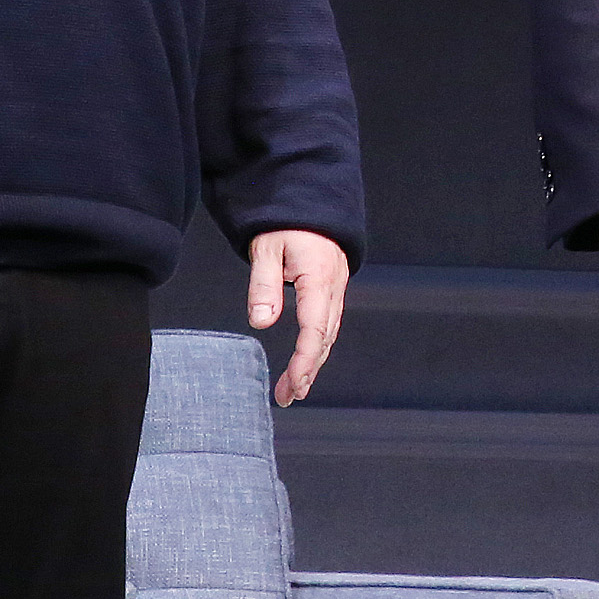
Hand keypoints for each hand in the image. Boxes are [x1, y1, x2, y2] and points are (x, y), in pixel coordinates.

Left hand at [248, 229, 351, 407]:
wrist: (310, 200)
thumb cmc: (287, 221)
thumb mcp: (266, 249)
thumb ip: (264, 286)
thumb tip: (262, 322)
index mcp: (319, 277)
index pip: (315, 328)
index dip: (305, 361)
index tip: (293, 385)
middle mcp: (333, 287)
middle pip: (324, 338)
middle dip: (307, 371)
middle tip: (287, 397)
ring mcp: (336, 288)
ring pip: (328, 334)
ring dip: (312, 363)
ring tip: (293, 389)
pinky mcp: (332, 289)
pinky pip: (328, 324)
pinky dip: (317, 347)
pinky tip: (305, 361)